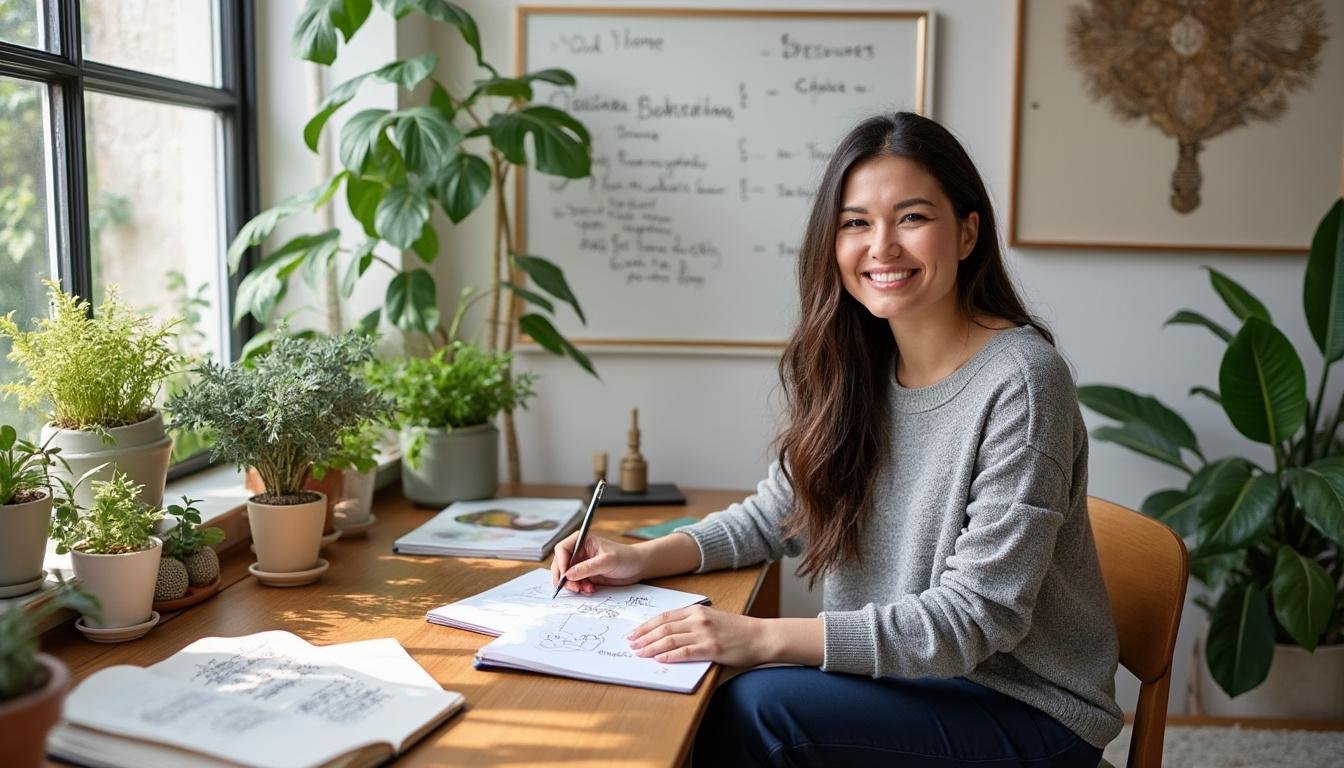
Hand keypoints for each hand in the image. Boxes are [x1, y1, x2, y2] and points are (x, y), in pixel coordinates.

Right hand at [550, 533, 644, 593]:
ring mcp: (581, 564)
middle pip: (560, 564)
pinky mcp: (585, 575)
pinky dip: (579, 588)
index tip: (565, 576)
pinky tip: (590, 590)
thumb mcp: (607, 561)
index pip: (561, 549)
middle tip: (574, 588)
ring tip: (587, 589)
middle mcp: (578, 551)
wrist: (636, 567)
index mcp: (581, 540)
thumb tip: (568, 574)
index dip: (561, 563)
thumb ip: (587, 567)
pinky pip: (574, 583)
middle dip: (565, 578)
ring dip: (573, 585)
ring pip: (566, 576)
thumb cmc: (625, 557)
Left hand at [627, 605, 767, 666]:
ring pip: (670, 640)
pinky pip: (685, 652)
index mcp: (696, 611)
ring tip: (639, 653)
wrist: (760, 636)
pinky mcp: (711, 648)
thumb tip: (668, 634)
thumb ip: (692, 623)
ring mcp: (704, 634)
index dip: (646, 626)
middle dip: (644, 637)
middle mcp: (698, 620)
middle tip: (631, 644)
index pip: (664, 617)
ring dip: (651, 647)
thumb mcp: (712, 619)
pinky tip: (659, 659)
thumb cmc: (737, 630)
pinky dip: (669, 655)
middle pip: (663, 628)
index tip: (634, 633)